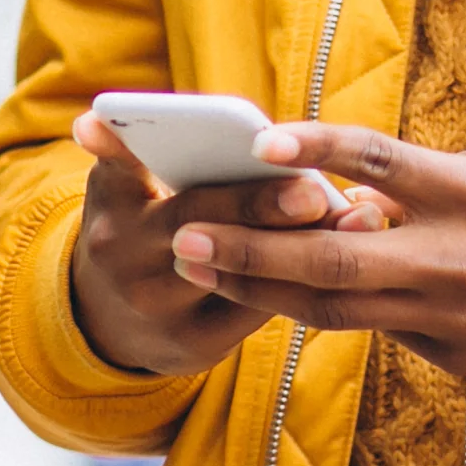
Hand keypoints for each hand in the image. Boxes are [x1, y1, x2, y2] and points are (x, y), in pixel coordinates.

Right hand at [66, 110, 393, 375]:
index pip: (119, 165)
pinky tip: (355, 258)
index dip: (131, 145)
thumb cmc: (140, 229)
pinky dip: (305, 280)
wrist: (112, 322)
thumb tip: (103, 121)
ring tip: (362, 219)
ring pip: (241, 272)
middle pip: (196, 220)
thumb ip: (138, 152)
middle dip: (257, 205)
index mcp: (111, 203)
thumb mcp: (126, 187)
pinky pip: (258, 309)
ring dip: (303, 244)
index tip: (169, 129)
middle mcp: (125, 257)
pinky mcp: (192, 344)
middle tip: (313, 192)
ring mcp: (158, 305)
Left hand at [164, 120, 465, 380]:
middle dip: (248, 253)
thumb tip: (389, 174)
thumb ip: (455, 159)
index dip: (315, 150)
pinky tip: (296, 294)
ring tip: (208, 274)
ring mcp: (452, 318)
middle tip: (185, 239)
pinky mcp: (457, 358)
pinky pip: (383, 329)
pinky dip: (340, 310)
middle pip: (330, 263)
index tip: (258, 144)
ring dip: (266, 293)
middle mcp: (456, 260)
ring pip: (337, 312)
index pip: (379, 164)